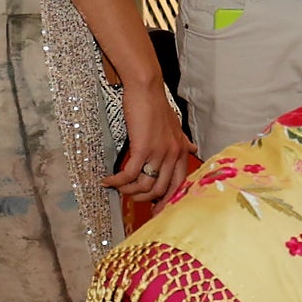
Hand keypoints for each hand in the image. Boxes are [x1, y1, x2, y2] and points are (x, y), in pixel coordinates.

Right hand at [106, 76, 194, 205]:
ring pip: (144, 185)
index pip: (179, 186)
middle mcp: (173, 156)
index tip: (156, 211)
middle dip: (144, 199)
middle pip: (160, 190)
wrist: (147, 90)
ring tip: (117, 187)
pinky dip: (117, 181)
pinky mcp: (142, 148)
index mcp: (182, 153)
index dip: (167, 201)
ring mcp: (159, 153)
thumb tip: (195, 148)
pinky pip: (130, 174)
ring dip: (128, 190)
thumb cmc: (158, 108)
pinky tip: (107, 181)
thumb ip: (184, 141)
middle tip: (131, 198)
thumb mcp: (176, 127)